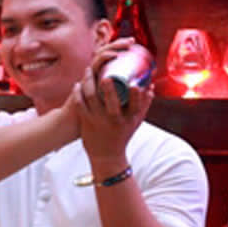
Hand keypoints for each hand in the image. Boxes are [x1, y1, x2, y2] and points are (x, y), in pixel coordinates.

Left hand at [71, 39, 151, 171]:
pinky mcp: (86, 122)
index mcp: (129, 119)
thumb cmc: (122, 135)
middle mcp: (114, 120)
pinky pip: (80, 104)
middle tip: (105, 74)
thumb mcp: (136, 122)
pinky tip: (77, 84)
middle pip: (111, 101)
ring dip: (88, 82)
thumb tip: (150, 86)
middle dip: (108, 87)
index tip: (135, 84)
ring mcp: (99, 120)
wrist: (107, 156)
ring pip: (92, 98)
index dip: (136, 95)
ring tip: (88, 71)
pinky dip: (77, 93)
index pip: (136, 106)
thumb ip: (144, 104)